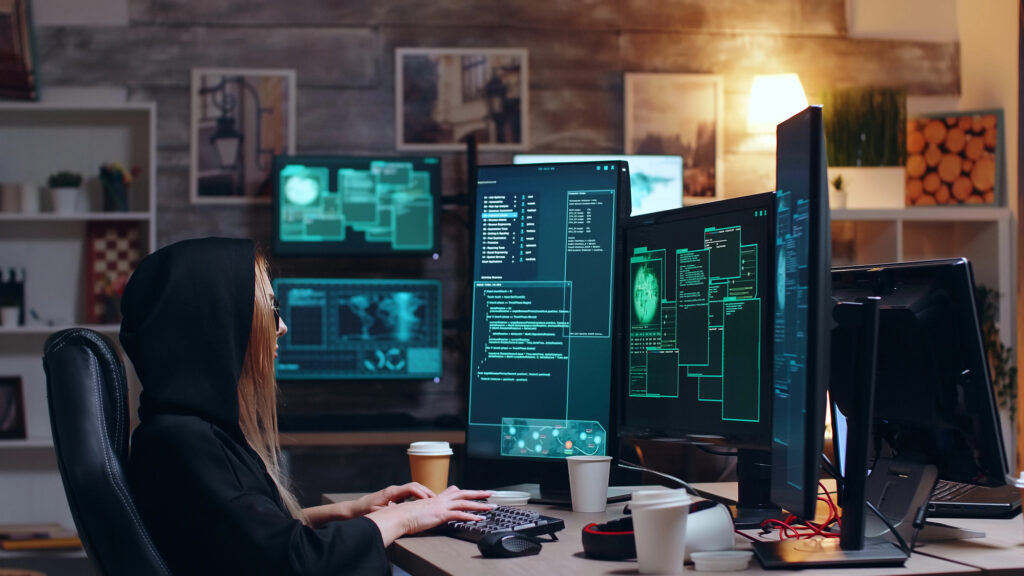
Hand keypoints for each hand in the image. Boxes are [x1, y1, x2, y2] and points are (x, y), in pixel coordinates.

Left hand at [353, 482, 436, 515]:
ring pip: (414, 489)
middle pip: (415, 486)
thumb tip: (401, 513)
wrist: (355, 509)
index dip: (421, 493)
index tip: (429, 501)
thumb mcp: (377, 512)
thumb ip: (389, 511)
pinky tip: (423, 503)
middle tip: (437, 500)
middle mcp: (394, 490)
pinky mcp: (394, 496)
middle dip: (427, 492)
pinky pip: (410, 493)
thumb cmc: (365, 511)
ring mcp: (395, 492)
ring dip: (424, 494)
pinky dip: (419, 496)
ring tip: (434, 501)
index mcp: (392, 492)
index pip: (411, 488)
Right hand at [367, 486, 492, 544]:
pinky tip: (478, 519)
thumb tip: (434, 511)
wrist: (399, 516)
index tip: (476, 493)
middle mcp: (441, 499)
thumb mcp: (421, 509)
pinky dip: (470, 516)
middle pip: (464, 493)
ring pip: (465, 502)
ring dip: (479, 504)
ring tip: (490, 507)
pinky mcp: (441, 515)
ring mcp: (441, 506)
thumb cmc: (407, 515)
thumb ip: (430, 507)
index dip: (466, 492)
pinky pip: (459, 514)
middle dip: (478, 493)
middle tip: (490, 493)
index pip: (455, 492)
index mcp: (436, 498)